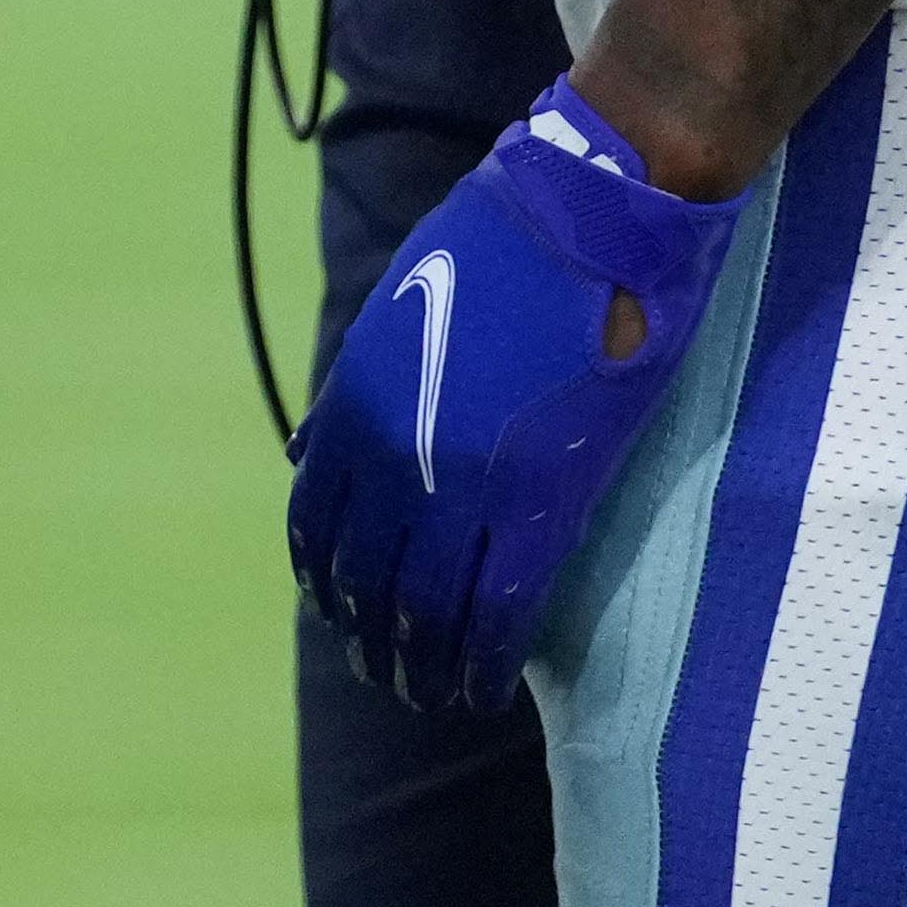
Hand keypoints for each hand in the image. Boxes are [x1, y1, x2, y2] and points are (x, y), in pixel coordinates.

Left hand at [288, 82, 749, 710]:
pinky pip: (500, 611)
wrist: (594, 213)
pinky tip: (483, 685)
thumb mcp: (397, 309)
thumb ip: (356, 391)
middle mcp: (395, 458)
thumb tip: (312, 453)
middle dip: (373, 640)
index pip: (317, 531)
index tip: (343, 614)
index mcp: (354, 407)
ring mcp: (467, 486)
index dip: (327, 586)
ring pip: (429, 612)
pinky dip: (484, 660)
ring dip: (422, 666)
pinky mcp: (542, 502)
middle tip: (388, 673)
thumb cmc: (501, 246)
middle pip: (368, 584)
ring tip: (430, 694)